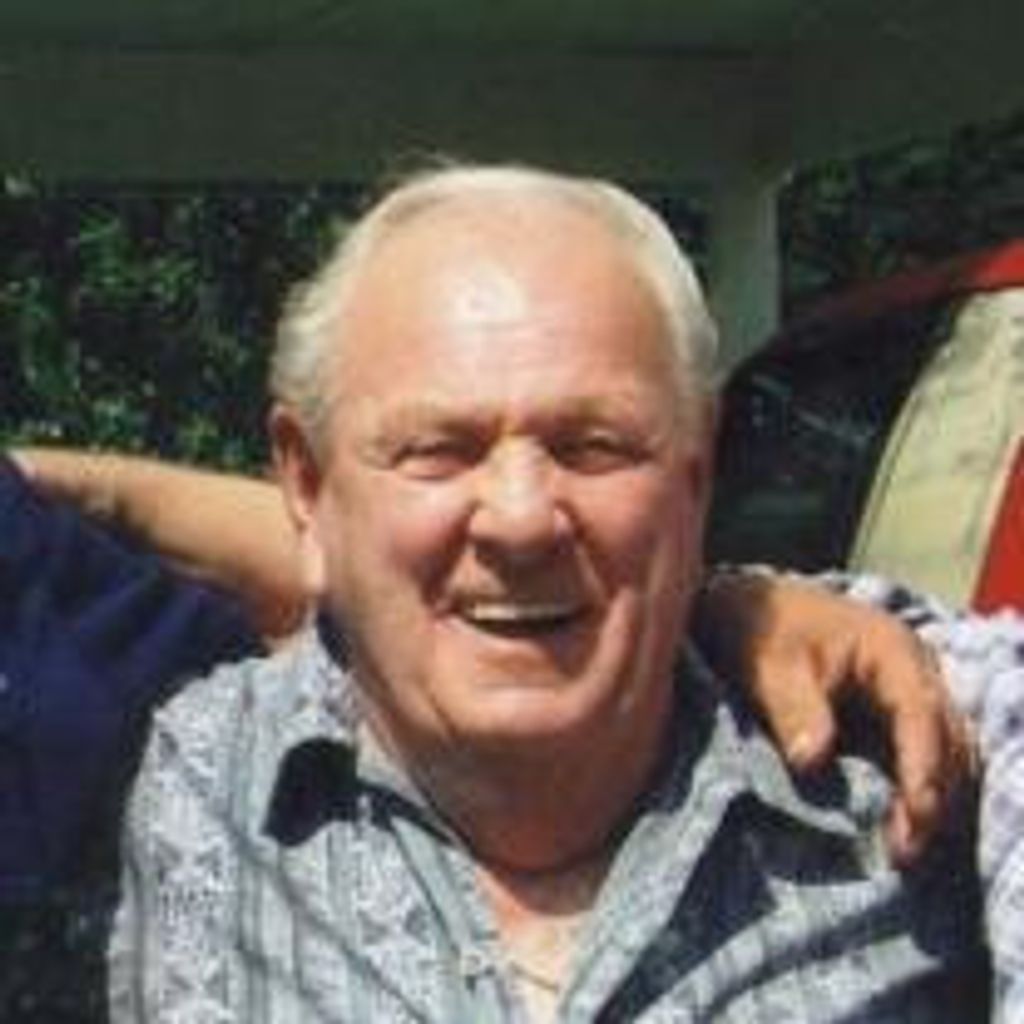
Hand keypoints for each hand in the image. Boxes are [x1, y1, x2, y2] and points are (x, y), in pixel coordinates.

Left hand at [693, 569, 976, 865]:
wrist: (744, 609)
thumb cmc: (759, 630)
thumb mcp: (769, 666)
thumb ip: (795, 710)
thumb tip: (812, 762)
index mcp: (891, 650)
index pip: (921, 713)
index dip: (923, 765)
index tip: (916, 813)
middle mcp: (913, 672)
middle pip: (947, 740)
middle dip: (934, 796)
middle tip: (906, 851)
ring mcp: (906, 695)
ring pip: (942, 754)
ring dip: (928, 801)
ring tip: (902, 853)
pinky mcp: (889, 717)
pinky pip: (916, 758)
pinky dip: (911, 793)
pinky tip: (894, 830)